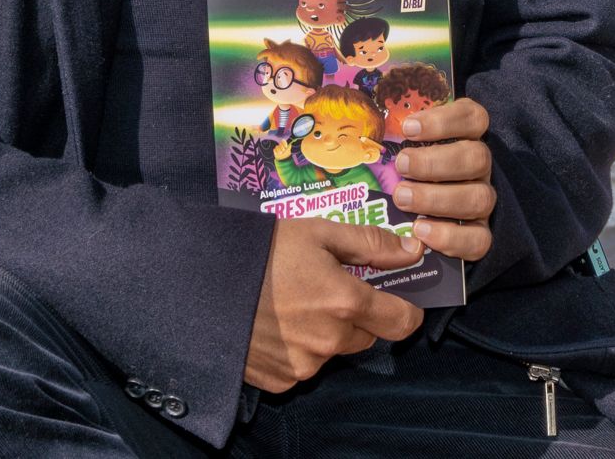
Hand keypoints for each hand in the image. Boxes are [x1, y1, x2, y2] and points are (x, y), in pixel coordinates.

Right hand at [244, 219, 423, 392]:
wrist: (200, 283)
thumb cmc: (262, 252)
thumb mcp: (318, 232)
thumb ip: (371, 244)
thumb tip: (413, 250)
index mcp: (345, 303)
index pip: (402, 322)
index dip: (406, 311)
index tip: (400, 300)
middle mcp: (330, 341)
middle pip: (366, 336)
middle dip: (357, 316)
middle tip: (328, 290)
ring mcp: (304, 365)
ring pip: (334, 351)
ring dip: (326, 333)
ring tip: (294, 303)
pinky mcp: (280, 380)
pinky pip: (304, 366)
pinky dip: (298, 349)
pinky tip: (277, 324)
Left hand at [394, 96, 494, 262]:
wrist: (410, 231)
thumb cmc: (399, 178)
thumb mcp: (396, 153)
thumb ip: (390, 140)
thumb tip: (357, 129)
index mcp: (465, 140)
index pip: (474, 118)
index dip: (446, 120)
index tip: (408, 128)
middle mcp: (477, 170)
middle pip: (478, 157)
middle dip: (436, 162)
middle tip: (401, 166)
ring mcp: (481, 203)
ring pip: (480, 197)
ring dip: (438, 198)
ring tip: (402, 198)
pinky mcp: (479, 237)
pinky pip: (479, 239)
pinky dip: (450, 237)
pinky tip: (420, 231)